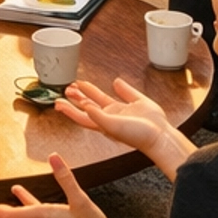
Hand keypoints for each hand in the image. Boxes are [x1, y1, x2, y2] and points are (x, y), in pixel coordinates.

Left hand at [0, 154, 117, 217]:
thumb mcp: (80, 199)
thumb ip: (66, 178)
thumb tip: (54, 159)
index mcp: (44, 217)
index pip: (16, 214)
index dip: (0, 211)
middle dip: (2, 213)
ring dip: (16, 211)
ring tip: (15, 196)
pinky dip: (30, 215)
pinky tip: (36, 211)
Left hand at [59, 78, 191, 176]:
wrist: (159, 135)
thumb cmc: (137, 136)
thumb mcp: (112, 126)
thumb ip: (98, 115)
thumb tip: (84, 104)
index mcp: (103, 123)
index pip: (81, 116)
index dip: (69, 109)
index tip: (58, 102)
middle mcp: (111, 117)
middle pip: (89, 105)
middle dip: (77, 98)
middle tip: (67, 89)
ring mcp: (123, 110)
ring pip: (102, 98)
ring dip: (90, 91)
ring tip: (80, 83)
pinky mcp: (136, 103)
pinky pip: (125, 92)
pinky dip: (119, 86)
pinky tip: (115, 82)